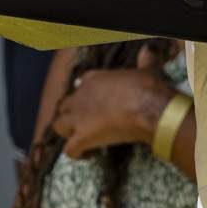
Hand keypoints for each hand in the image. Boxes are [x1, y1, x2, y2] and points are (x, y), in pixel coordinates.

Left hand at [51, 66, 175, 158]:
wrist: (147, 106)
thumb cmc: (147, 87)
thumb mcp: (146, 69)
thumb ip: (144, 60)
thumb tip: (148, 51)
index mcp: (93, 79)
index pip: (80, 85)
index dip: (86, 96)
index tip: (97, 104)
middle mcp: (80, 96)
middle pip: (65, 106)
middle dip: (73, 115)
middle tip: (88, 124)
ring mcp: (79, 117)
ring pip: (58, 126)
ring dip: (68, 133)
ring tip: (83, 139)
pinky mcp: (82, 137)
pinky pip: (69, 150)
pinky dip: (77, 154)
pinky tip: (90, 155)